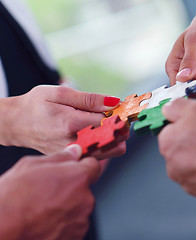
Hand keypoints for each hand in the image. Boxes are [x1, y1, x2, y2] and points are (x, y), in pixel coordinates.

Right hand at [0, 85, 127, 158]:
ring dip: (114, 139)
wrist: (16, 124)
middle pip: (114, 145)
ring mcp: (74, 154)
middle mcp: (74, 143)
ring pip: (109, 153)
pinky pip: (98, 155)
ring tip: (106, 125)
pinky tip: (96, 133)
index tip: (121, 110)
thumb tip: (114, 102)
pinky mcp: (73, 159)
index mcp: (71, 125)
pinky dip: (104, 145)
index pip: (109, 124)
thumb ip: (90, 99)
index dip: (118, 116)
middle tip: (116, 119)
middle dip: (121, 131)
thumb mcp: (61, 93)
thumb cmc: (36, 105)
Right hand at [0, 145, 99, 239]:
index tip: (73, 169)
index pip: (93, 166)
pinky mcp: (76, 236)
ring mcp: (81, 220)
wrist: (3, 229)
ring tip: (43, 209)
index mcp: (79, 177)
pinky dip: (64, 223)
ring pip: (79, 207)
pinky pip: (74, 225)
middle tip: (49, 192)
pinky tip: (45, 221)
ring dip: (68, 207)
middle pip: (85, 188)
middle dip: (72, 188)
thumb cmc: (12, 199)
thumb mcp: (31, 165)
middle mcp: (86, 198)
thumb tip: (74, 151)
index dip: (82, 166)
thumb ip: (59, 157)